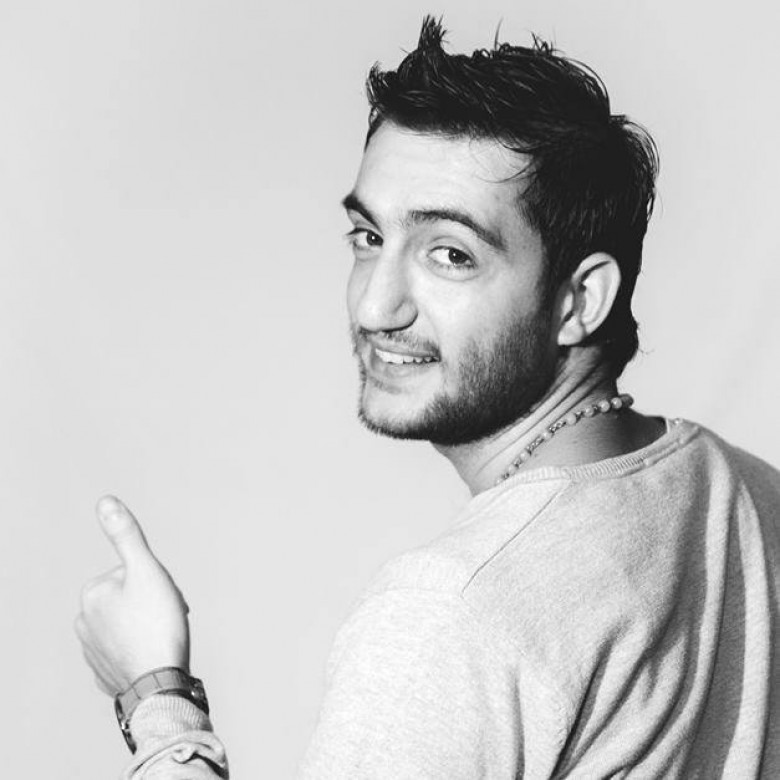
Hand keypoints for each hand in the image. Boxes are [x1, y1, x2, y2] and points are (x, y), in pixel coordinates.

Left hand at [75, 496, 190, 695]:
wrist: (159, 683)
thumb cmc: (156, 624)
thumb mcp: (146, 570)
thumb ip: (126, 535)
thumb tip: (105, 502)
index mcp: (92, 593)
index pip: (132, 572)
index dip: (155, 581)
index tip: (163, 598)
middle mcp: (84, 621)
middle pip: (129, 598)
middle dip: (151, 603)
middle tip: (167, 618)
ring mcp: (91, 650)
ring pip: (127, 624)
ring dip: (146, 626)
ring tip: (163, 638)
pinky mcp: (103, 673)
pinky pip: (125, 651)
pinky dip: (139, 650)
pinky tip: (153, 656)